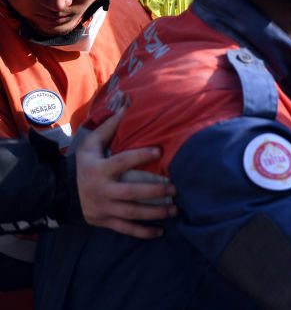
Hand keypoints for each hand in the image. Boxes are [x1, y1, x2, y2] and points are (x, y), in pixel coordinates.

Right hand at [75, 107, 176, 237]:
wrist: (64, 193)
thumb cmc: (86, 164)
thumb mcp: (90, 144)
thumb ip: (109, 128)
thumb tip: (128, 106)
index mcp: (99, 170)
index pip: (123, 161)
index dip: (141, 155)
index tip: (161, 150)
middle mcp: (102, 191)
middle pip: (131, 192)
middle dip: (155, 191)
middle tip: (176, 187)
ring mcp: (103, 208)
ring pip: (131, 213)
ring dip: (155, 212)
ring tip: (175, 209)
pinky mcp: (105, 221)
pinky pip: (125, 229)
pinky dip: (143, 232)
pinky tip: (160, 232)